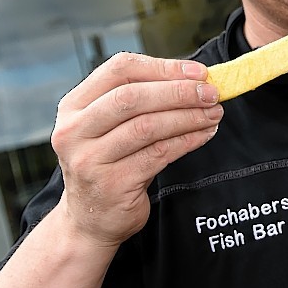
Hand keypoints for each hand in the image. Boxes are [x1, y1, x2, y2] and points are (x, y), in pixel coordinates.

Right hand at [50, 53, 222, 246]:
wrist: (90, 220)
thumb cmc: (109, 163)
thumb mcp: (109, 126)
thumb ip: (141, 99)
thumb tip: (194, 77)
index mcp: (73, 106)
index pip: (119, 70)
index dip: (162, 67)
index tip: (197, 72)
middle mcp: (74, 130)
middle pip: (132, 97)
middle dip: (178, 92)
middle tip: (211, 93)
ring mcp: (90, 159)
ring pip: (147, 126)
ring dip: (188, 116)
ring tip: (213, 113)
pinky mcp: (112, 183)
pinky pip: (158, 154)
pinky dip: (187, 140)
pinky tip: (203, 134)